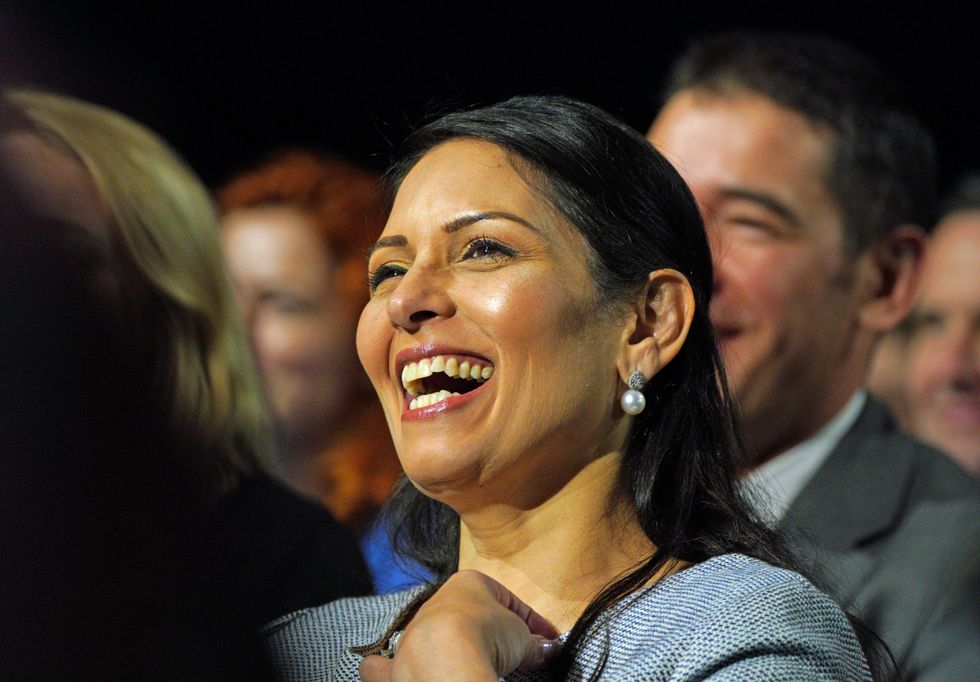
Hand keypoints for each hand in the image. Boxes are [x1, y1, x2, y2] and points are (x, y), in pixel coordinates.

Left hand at [359, 570, 559, 681]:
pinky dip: (386, 670)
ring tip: (474, 664)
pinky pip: (384, 667)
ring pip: (433, 636)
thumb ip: (534, 642)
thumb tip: (547, 649)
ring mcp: (415, 632)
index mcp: (468, 583)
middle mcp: (436, 603)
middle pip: (472, 617)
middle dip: (495, 635)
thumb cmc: (486, 633)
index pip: (508, 600)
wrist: (445, 659)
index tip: (548, 641)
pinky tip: (396, 671)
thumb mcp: (522, 637)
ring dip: (450, 647)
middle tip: (519, 656)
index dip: (532, 622)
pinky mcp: (398, 664)